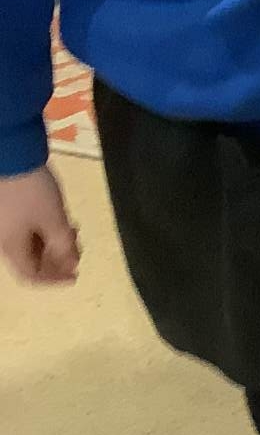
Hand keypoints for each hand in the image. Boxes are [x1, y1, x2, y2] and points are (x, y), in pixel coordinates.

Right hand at [0, 165, 80, 284]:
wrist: (9, 154)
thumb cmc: (31, 190)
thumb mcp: (53, 218)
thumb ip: (63, 244)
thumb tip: (72, 264)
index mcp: (11, 247)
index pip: (31, 276)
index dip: (54, 279)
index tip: (76, 275)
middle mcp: (4, 239)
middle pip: (31, 260)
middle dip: (57, 258)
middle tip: (78, 247)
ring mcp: (4, 223)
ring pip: (30, 243)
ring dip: (53, 242)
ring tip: (72, 230)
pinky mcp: (7, 208)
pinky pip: (26, 228)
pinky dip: (44, 230)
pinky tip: (60, 218)